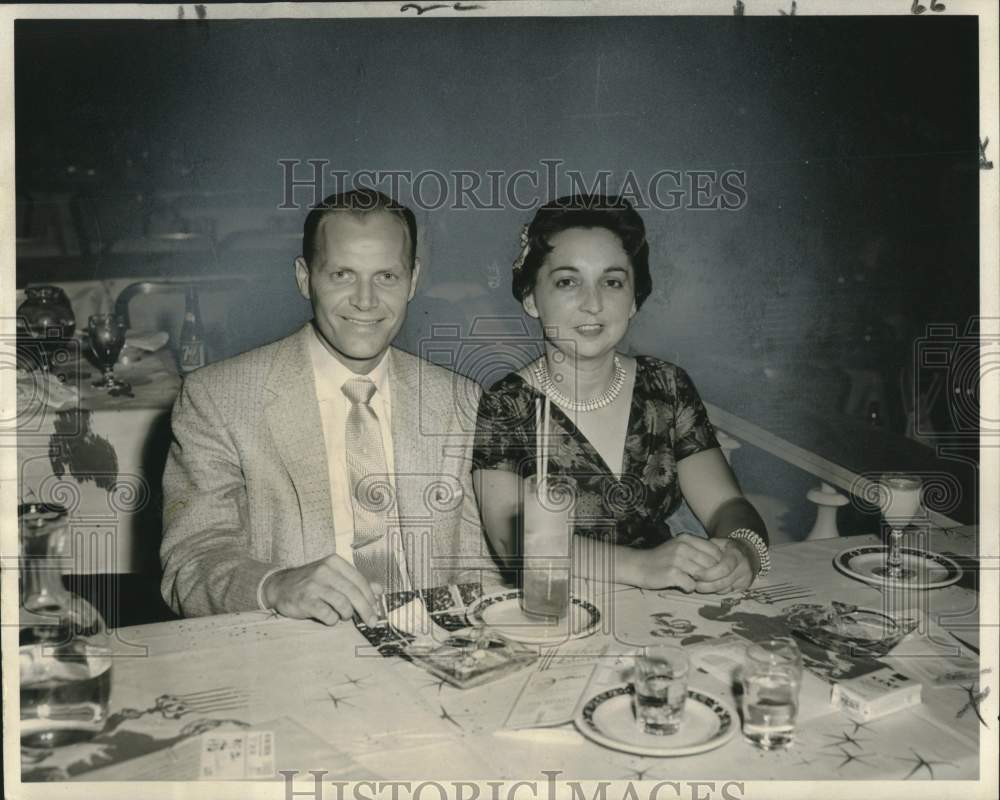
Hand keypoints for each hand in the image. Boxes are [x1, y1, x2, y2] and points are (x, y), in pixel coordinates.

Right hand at [262, 553, 381, 625]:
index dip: (370, 597)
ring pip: (343, 604)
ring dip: (347, 614)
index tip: (376, 610)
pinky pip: (328, 614)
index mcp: (334, 562)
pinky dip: (332, 620)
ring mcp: (314, 585)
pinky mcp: (305, 600)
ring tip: (343, 616)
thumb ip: (356, 582)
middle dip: (366, 610)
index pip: (360, 580)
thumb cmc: (312, 582)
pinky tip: (329, 618)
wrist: (280, 586)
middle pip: (354, 593)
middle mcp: (325, 571)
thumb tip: (379, 590)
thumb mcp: (334, 576)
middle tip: (371, 622)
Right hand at [631, 533, 724, 591]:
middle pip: (712, 564)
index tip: (714, 572)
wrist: (638, 565)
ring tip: (692, 582)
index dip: (719, 564)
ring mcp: (677, 560)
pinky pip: (692, 585)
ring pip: (704, 575)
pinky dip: (689, 588)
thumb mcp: (679, 547)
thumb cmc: (662, 559)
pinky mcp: (672, 573)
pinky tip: (682, 586)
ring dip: (701, 583)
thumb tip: (722, 559)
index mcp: (687, 538)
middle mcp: (683, 547)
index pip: (715, 551)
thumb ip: (697, 550)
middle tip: (704, 581)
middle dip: (711, 575)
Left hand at [692, 539, 754, 593]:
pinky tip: (708, 587)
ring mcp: (745, 579)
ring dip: (710, 590)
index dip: (708, 574)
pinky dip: (717, 591)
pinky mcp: (744, 587)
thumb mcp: (721, 542)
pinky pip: (728, 592)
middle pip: (724, 582)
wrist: (749, 553)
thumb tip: (696, 553)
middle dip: (707, 586)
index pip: (724, 568)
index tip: (696, 574)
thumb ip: (709, 547)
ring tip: (698, 586)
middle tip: (694, 584)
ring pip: (725, 590)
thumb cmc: (729, 548)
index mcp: (736, 555)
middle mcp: (743, 568)